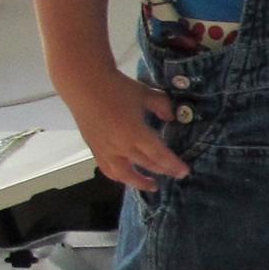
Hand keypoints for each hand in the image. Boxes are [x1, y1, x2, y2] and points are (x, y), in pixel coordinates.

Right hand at [69, 69, 188, 191]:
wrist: (83, 83)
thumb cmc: (116, 86)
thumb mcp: (145, 93)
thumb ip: (162, 106)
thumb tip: (171, 118)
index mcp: (135, 133)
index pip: (159, 155)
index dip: (173, 165)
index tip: (184, 172)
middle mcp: (120, 147)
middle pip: (146, 165)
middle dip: (163, 171)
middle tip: (175, 175)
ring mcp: (105, 150)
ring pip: (125, 175)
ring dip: (140, 183)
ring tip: (152, 186)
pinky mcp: (94, 149)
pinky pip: (107, 170)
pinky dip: (119, 177)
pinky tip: (127, 177)